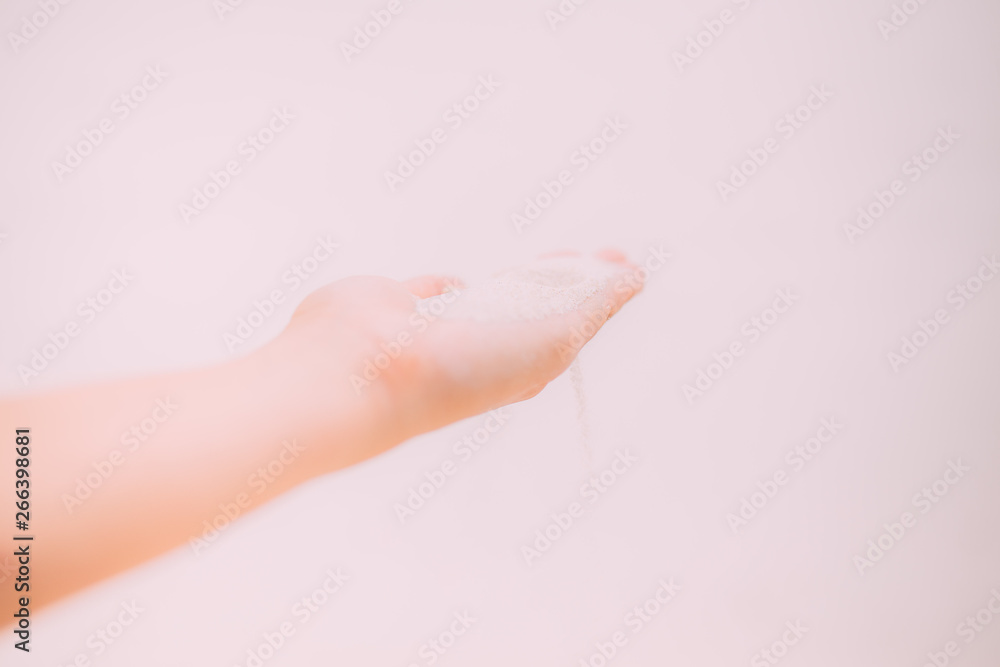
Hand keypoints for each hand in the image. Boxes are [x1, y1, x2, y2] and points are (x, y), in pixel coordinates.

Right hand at [272, 250, 643, 451]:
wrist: (370, 369)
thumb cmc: (466, 368)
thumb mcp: (552, 338)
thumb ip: (593, 304)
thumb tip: (634, 277)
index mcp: (525, 362)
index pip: (575, 320)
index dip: (601, 292)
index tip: (624, 262)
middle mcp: (486, 347)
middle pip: (538, 307)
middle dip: (568, 282)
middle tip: (593, 257)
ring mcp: (441, 327)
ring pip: (489, 297)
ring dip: (516, 282)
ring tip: (544, 267)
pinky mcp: (400, 304)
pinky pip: (433, 291)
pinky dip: (445, 285)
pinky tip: (457, 286)